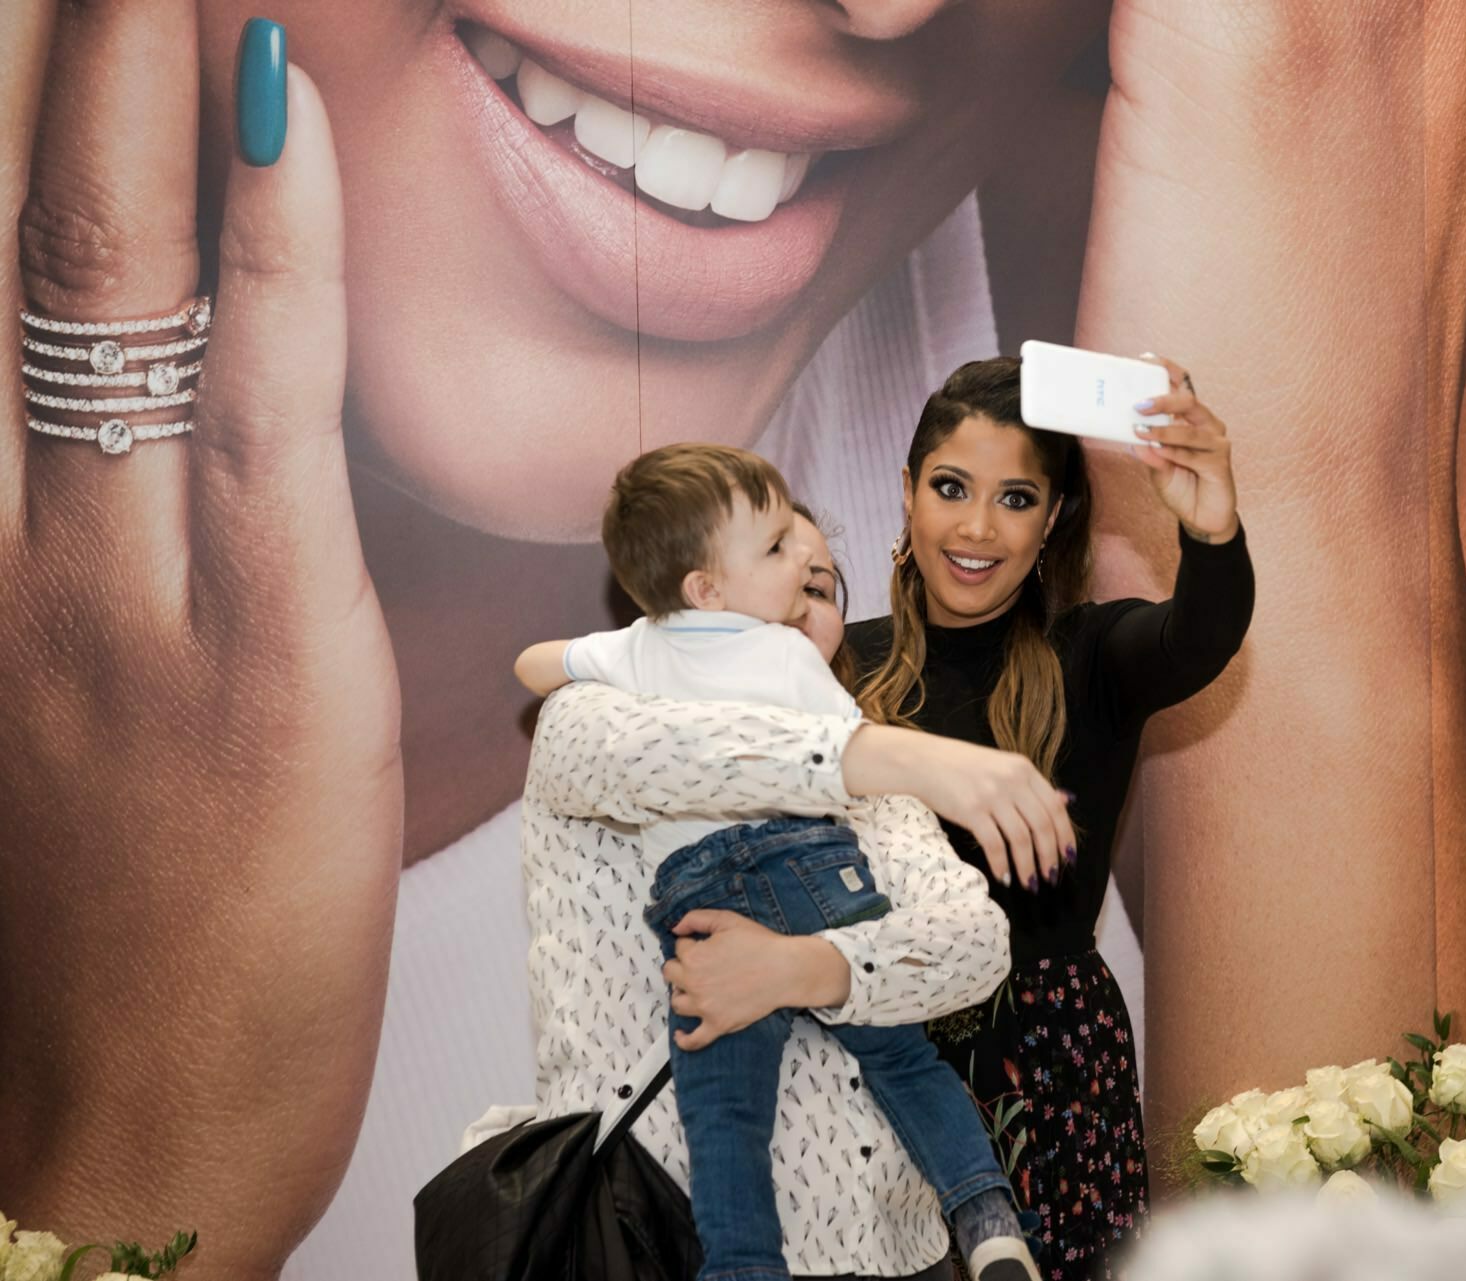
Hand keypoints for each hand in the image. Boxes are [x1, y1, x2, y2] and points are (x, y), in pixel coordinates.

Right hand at [0, 5, 397, 1274]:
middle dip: (52, 58)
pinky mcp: (253, 647)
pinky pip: (257, 400)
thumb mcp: (45, 722)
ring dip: (136, 86)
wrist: (121, 1131)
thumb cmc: (97, 933)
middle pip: (9, 241)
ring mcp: (111, 591)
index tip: (52, 22)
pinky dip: (267, 241)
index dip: (4, 130)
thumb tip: (119, 443)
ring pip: (108, 284)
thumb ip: (64, 569)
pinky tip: (275, 104)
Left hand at [663, 910, 848, 1050]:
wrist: (786, 970)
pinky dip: (685, 1039)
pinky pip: (694, 1039)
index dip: (691, 944)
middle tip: (697, 965)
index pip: (679, 948)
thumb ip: (696, 918)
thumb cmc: (761, 945)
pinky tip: (681, 1035)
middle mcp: (694, 983)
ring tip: (694, 989)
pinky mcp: (718, 1024)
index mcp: (694, 956)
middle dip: (681, 966)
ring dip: (681, 994)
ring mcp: (705, 1007)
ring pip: (677, 1003)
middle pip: (671, 974)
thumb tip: (676, 928)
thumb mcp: (727, 920)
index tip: (703, 945)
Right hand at [841, 724, 1074, 891]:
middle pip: (1042, 826)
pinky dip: (1001, 864)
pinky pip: (994, 844)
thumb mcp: (1002, 766)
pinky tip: (1003, 876)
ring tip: (1030, 883)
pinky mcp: (971, 811)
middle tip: (1051, 876)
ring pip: (1021, 839)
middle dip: (1050, 856)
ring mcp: (991, 795)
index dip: (1065, 835)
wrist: (922, 761)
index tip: (1068, 857)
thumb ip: (1031, 785)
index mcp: (1023, 769)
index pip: (1055, 807)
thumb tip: (1065, 802)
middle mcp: (1012, 781)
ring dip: (1027, 866)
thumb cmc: (961, 766)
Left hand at [1131, 354, 1239, 543]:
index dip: (1167, 370)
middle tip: (1139, 405)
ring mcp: (1216, 442)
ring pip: (1190, 428)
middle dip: (1164, 399)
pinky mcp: (1221, 462)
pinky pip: (1194, 453)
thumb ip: (1148, 450)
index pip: (1182, 387)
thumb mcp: (1157, 467)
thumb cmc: (1181, 487)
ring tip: (1142, 432)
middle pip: (1189, 401)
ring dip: (1164, 430)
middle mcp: (1206, 425)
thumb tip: (1132, 435)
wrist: (1201, 519)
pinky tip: (1158, 451)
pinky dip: (1174, 452)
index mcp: (1189, 420)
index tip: (1146, 359)